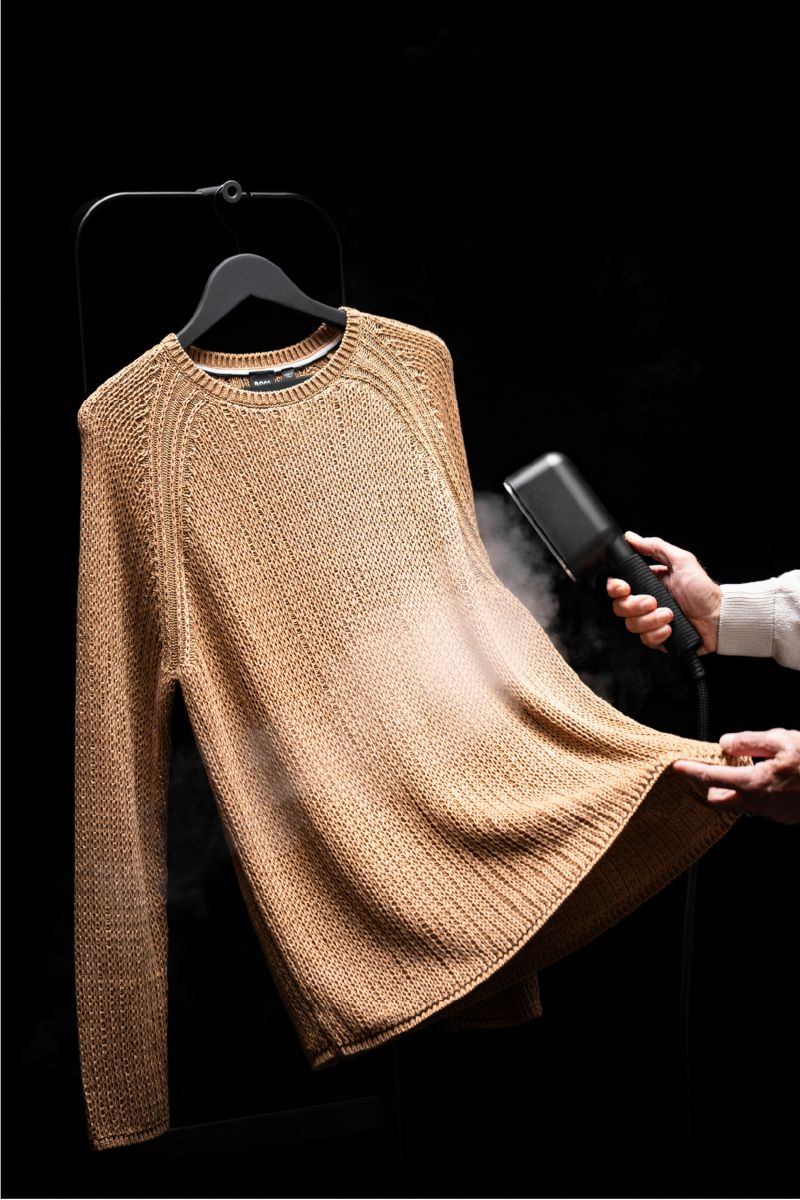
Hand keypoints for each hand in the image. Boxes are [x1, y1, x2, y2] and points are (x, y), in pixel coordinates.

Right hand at [606, 532, 721, 653]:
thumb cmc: (703, 590)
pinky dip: (658, 634)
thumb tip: (632, 537)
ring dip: (650, 620)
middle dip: (635, 605)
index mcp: (647, 584)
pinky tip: (671, 628)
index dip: (615, 588)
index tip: (624, 587)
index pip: (617, 587)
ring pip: (631, 625)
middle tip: (653, 602)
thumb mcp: (681, 561)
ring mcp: (650, 622)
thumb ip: (655, 547)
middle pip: (620, 607)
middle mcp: (645, 603)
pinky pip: (646, 640)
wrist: (719, 618)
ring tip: (670, 615)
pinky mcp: (657, 638)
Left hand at [672, 729, 799, 824]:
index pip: (711, 778)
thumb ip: (749, 741)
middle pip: (719, 800)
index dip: (690, 771)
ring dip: (736, 791)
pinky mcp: (786, 817)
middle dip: (711, 786)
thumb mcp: (781, 739)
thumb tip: (725, 742)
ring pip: (741, 805)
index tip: (675, 767)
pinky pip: (761, 808)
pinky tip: (770, 780)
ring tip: (748, 770)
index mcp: (755, 782)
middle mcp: (761, 803)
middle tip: (714, 768)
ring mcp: (774, 814)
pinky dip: (756, 795)